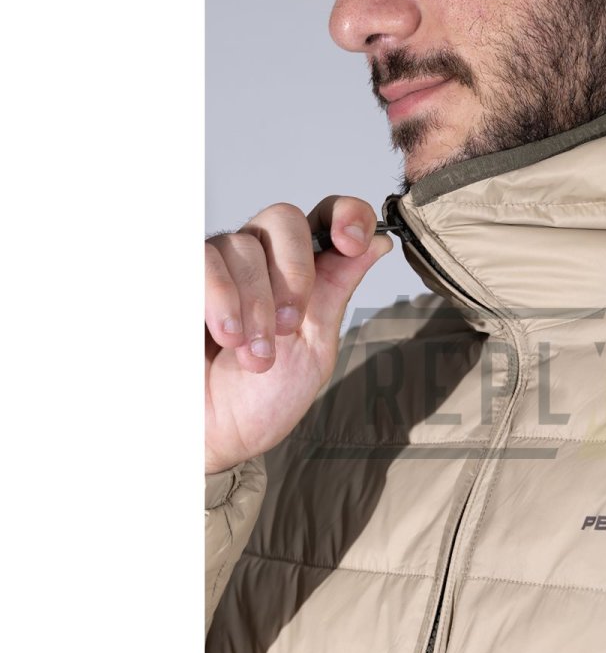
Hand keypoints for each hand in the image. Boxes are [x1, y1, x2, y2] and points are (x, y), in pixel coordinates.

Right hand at [205, 196, 391, 473]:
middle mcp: (259, 259)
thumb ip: (337, 291)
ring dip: (255, 305)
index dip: (346, 215)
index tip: (352, 242)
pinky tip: (224, 337)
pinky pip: (203, 260)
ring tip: (253, 353)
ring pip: (243, 244)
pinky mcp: (180, 279)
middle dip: (294, 272)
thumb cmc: (259, 399)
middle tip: (288, 325)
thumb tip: (378, 243)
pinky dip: (221, 298)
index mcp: (300, 273)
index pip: (328, 217)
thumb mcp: (313, 348)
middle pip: (283, 218)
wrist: (209, 436)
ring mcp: (217, 265)